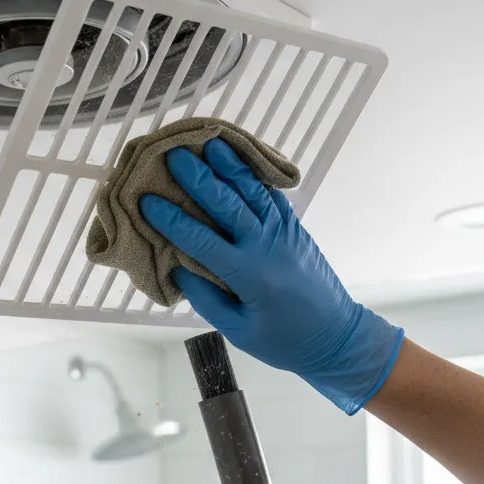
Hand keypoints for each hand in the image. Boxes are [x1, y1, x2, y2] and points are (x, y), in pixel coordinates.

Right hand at [139, 139, 402, 413]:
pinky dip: (254, 176)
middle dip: (198, 177)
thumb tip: (177, 266)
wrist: (336, 337)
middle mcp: (266, 245)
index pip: (200, 239)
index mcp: (248, 274)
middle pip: (226, 202)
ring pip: (252, 190)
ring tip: (208, 141)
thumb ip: (206, 298)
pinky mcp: (295, 229)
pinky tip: (239, 162)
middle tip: (172, 155)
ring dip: (228, 165)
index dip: (171, 219)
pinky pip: (272, 196)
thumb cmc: (284, 341)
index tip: (147, 202)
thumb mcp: (238, 330)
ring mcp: (284, 232)